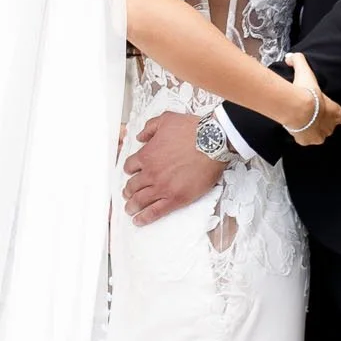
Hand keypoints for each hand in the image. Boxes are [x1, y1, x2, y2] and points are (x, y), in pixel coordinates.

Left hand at [122, 110, 225, 226]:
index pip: (130, 167)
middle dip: (128, 191)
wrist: (212, 142)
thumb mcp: (166, 119)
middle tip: (128, 195)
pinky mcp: (176, 198)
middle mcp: (151, 173)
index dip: (129, 171)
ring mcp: (162, 187)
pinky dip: (145, 218)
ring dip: (132, 206)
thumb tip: (140, 137)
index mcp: (147, 155)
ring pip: (140, 201)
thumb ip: (149, 128)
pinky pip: (155, 212)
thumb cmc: (192, 130)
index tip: (131, 174)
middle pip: (132, 186)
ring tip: (130, 210)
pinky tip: (139, 220)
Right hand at [288, 54, 340, 146]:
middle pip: (330, 127)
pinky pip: (305, 140)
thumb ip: (300, 61)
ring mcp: (318, 136)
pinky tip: (296, 128)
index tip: (332, 111)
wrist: (296, 108)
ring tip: (303, 121)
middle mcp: (330, 126)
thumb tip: (292, 56)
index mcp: (336, 112)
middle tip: (312, 113)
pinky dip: (301, 136)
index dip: (339, 115)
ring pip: (318, 135)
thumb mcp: (304, 71)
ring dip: (312, 129)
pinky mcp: (306, 142)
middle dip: (322, 121)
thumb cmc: (305, 91)